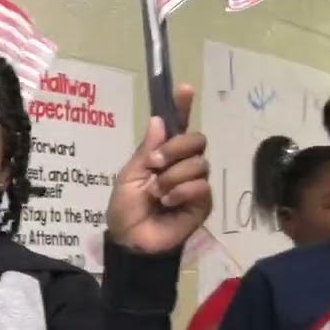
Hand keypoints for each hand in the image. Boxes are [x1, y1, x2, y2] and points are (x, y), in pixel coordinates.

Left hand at [106, 85, 211, 253]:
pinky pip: (201, 185)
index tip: (184, 88)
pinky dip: (181, 191)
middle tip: (155, 163)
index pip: (178, 126)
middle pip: (197, 140)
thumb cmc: (126, 209)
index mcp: (162, 155)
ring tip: (157, 193)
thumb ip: (146, 150)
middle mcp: (182, 165)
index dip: (182, 107)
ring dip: (173, 176)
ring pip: (198, 163)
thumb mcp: (129, 176)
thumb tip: (159, 121)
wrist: (131, 240)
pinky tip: (168, 202)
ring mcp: (195, 182)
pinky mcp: (203, 202)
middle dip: (176, 148)